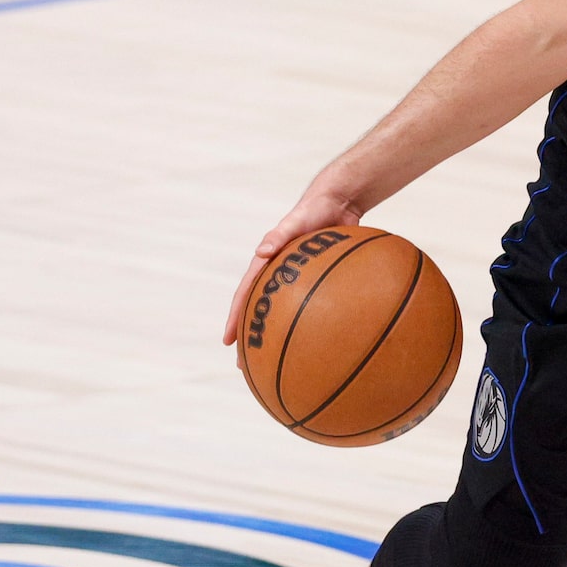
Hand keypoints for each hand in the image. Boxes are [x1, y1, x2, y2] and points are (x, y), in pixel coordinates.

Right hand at [224, 186, 368, 346]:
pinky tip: (318, 342)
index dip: (235, 318)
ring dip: (277, 336)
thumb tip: (263, 250)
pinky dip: (308, 322)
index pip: (246, 295)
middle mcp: (277, 274)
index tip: (228, 341)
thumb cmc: (314, 209)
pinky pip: (309, 305)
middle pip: (259, 310)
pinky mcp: (314, 279)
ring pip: (283, 313)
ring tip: (275, 361)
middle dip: (251, 337)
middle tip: (246, 364)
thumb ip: (280, 233)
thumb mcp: (296, 220)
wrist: (338, 202)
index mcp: (266, 263)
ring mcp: (295, 278)